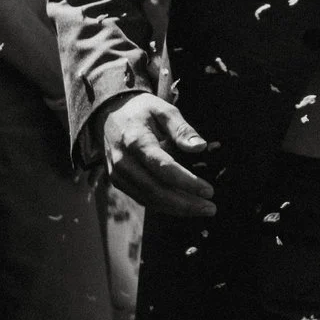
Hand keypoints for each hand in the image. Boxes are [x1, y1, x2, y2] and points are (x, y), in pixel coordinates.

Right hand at [101, 92, 215, 216]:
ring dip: (176, 208)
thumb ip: (182, 129)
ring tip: (201, 209)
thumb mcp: (164, 110)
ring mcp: (118, 174)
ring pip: (149, 198)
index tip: (209, 190)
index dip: (187, 182)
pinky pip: (142, 198)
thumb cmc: (141, 110)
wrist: (108, 114)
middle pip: (156, 189)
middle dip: (185, 203)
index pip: (163, 167)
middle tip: (210, 208)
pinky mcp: (118, 181)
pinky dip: (164, 206)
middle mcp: (124, 161)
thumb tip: (200, 147)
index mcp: (136, 141)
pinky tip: (183, 207)